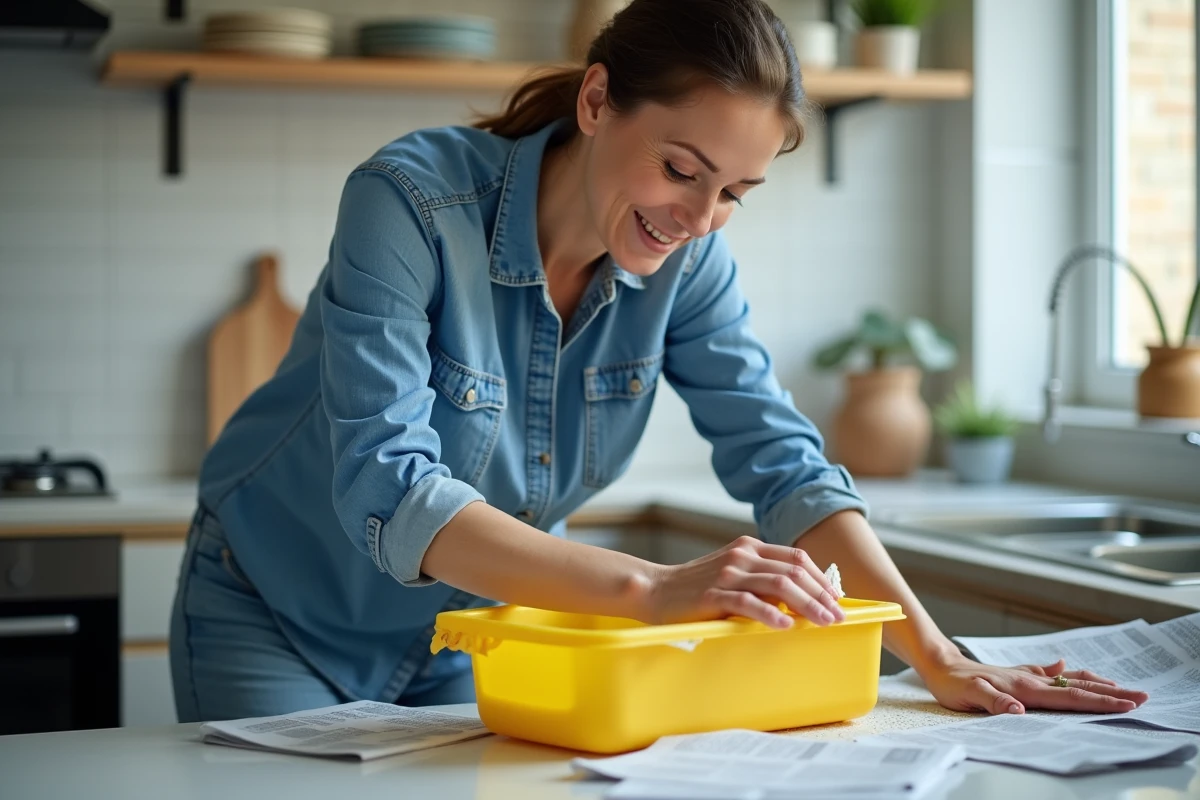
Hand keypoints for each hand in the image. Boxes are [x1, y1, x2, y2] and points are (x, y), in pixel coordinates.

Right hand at [644, 536, 845, 628]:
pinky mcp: (712, 595)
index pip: (796, 558)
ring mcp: (727, 574)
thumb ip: (761, 578)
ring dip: (807, 604)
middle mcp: (741, 555)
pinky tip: (786, 625)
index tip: (837, 598)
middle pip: (793, 571)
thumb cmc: (697, 588)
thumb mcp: (733, 573)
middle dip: (821, 594)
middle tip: (837, 616)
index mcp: (749, 547)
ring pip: (779, 585)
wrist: (655, 590)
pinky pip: (748, 603)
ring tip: (823, 622)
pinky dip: (771, 614)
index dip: (821, 577)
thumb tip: (801, 599)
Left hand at [921, 655, 1148, 714]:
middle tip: (1142, 696)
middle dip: (1111, 693)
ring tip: (1120, 687)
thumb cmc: (953, 684)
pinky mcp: (1017, 675)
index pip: (1069, 697)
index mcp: (1023, 687)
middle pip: (1077, 687)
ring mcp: (1025, 676)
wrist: (939, 664)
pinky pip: (1050, 676)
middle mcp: (1029, 680)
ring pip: (1068, 680)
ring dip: (1095, 683)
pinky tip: (1069, 668)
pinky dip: (1067, 675)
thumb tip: (1019, 711)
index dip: (1099, 702)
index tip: (1127, 704)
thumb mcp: (969, 696)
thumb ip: (994, 702)